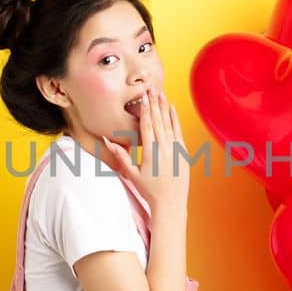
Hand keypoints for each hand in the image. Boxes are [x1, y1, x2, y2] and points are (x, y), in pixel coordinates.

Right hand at [104, 87, 189, 208]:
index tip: (142, 97)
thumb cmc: (149, 189)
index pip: (147, 125)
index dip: (145, 110)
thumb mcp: (131, 173)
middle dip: (154, 103)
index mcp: (150, 152)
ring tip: (160, 92)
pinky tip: (172, 108)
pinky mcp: (183, 152)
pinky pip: (178, 131)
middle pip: (158, 120)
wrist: (171, 202)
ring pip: (169, 123)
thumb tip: (107, 140)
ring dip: (164, 107)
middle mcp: (164, 148)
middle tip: (151, 88)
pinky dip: (175, 119)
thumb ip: (120, 155)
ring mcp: (176, 149)